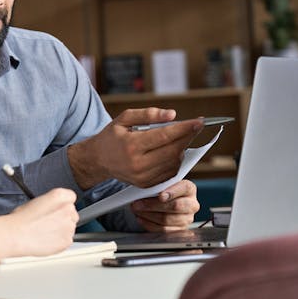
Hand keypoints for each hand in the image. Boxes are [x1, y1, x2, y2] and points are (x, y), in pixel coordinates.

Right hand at [8, 188, 77, 256]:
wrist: (16, 235)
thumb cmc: (21, 219)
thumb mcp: (35, 201)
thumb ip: (50, 203)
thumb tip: (52, 209)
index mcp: (59, 196)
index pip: (71, 197)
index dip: (63, 204)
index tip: (58, 209)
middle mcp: (67, 209)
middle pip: (72, 213)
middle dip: (63, 218)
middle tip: (49, 223)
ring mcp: (69, 226)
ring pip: (70, 228)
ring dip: (61, 230)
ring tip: (45, 232)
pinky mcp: (67, 240)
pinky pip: (67, 240)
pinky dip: (59, 241)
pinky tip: (47, 240)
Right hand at [68, 108, 203, 188]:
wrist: (98, 159)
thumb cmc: (112, 136)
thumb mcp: (124, 118)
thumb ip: (148, 114)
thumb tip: (172, 114)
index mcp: (131, 145)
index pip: (165, 136)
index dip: (184, 129)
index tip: (199, 122)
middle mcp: (137, 164)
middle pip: (173, 151)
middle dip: (188, 138)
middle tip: (194, 127)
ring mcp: (142, 177)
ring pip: (174, 163)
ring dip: (182, 149)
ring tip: (179, 137)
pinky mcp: (146, 184)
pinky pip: (170, 172)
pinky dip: (175, 160)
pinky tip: (171, 150)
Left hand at [130, 180, 199, 231]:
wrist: (163, 202)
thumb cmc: (161, 190)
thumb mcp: (160, 184)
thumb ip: (157, 184)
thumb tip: (144, 186)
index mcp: (189, 188)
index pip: (184, 188)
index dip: (172, 192)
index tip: (161, 196)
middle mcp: (191, 204)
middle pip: (175, 206)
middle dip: (153, 205)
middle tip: (137, 203)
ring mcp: (187, 219)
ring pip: (167, 219)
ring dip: (148, 215)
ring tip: (136, 210)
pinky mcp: (179, 230)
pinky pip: (163, 230)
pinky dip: (149, 224)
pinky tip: (141, 218)